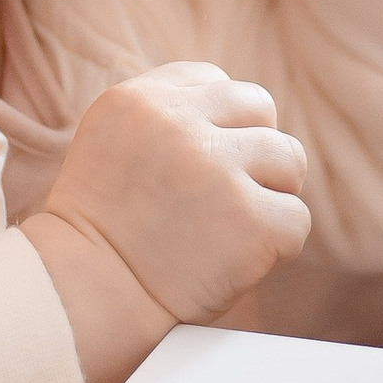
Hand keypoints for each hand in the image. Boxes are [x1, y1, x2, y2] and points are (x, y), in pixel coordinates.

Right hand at [27, 63, 311, 382]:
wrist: (85, 300)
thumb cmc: (102, 234)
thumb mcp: (111, 145)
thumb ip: (167, 118)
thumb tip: (241, 115)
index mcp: (141, 100)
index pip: (216, 82)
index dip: (220, 126)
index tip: (201, 168)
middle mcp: (179, 124)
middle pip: (261, 109)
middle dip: (254, 152)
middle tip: (227, 199)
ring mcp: (217, 169)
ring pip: (290, 159)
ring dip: (271, 196)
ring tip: (231, 231)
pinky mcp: (250, 219)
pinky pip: (296, 218)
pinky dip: (277, 247)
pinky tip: (237, 262)